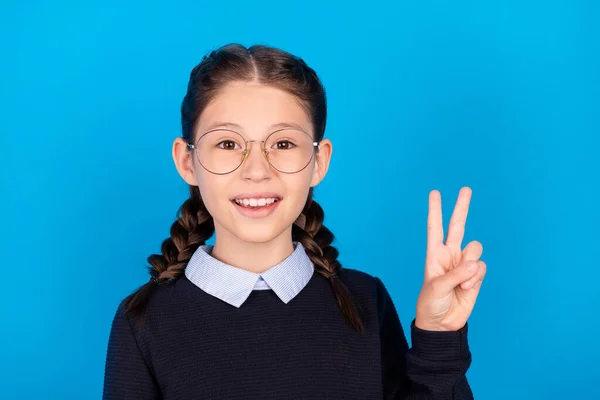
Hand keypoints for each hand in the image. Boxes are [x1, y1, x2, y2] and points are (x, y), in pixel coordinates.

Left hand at [415, 187, 485, 330]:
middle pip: (458, 226)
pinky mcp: (476, 276)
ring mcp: (464, 264)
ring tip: (461, 283)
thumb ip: (456, 275)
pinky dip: (476, 278)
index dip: (435, 210)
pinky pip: (482, 267)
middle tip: (466, 188)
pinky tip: (467, 289)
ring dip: (471, 265)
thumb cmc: (431, 304)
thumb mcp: (437, 288)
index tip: (435, 193)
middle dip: (462, 207)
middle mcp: (450, 255)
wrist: (442, 324)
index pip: (435, 228)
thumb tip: (476, 264)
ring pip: (475, 249)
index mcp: (434, 254)